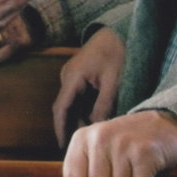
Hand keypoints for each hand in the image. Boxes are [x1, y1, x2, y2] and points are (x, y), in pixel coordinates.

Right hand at [52, 27, 125, 148]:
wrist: (116, 31)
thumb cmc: (116, 52)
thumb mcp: (113, 80)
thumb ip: (104, 104)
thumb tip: (96, 126)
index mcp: (73, 75)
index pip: (61, 106)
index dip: (60, 127)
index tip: (63, 145)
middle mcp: (68, 76)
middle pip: (64, 107)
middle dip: (70, 126)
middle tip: (79, 145)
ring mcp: (72, 75)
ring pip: (71, 103)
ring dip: (78, 118)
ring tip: (89, 136)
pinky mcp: (79, 76)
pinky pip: (77, 97)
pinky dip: (83, 109)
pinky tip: (92, 121)